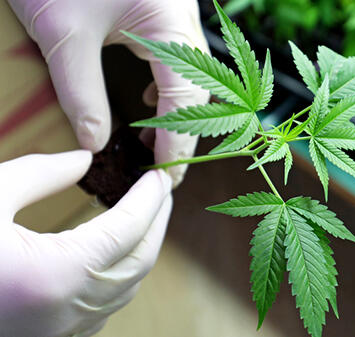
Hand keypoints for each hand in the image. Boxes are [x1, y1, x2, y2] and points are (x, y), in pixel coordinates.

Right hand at [0, 150, 172, 336]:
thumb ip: (40, 175)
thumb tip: (85, 160)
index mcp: (56, 275)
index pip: (128, 230)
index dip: (150, 199)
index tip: (161, 175)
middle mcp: (67, 310)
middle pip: (139, 262)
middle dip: (156, 223)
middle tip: (161, 191)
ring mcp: (61, 332)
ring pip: (126, 288)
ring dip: (142, 250)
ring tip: (144, 215)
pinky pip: (104, 307)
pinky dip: (120, 276)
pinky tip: (113, 254)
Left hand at [6, 0, 210, 185]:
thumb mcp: (64, 34)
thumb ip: (81, 94)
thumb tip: (95, 143)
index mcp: (170, 26)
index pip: (187, 100)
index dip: (179, 143)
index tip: (166, 177)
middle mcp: (184, 22)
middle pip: (202, 92)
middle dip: (185, 133)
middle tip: (161, 168)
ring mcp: (178, 16)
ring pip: (196, 77)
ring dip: (179, 113)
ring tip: (154, 142)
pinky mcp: (165, 13)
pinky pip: (182, 59)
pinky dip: (170, 88)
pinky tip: (149, 101)